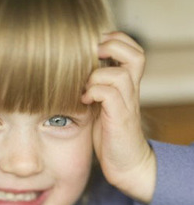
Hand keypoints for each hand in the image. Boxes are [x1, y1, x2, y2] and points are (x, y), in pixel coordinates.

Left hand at [81, 32, 155, 203]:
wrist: (125, 164)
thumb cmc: (108, 135)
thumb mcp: (101, 105)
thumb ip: (94, 86)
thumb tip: (69, 69)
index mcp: (127, 84)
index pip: (132, 49)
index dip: (116, 40)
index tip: (93, 48)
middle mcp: (131, 91)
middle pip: (136, 54)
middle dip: (112, 48)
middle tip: (92, 57)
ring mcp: (127, 105)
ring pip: (120, 74)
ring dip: (97, 75)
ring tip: (84, 86)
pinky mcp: (120, 119)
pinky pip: (110, 94)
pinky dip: (94, 93)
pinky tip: (84, 101)